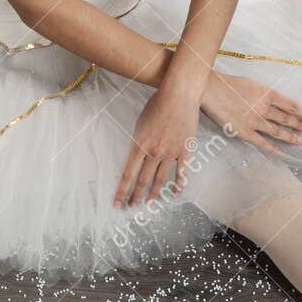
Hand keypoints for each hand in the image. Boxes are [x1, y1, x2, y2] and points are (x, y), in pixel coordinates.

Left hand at [114, 83, 199, 208]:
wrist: (179, 95)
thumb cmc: (157, 104)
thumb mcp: (140, 123)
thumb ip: (139, 142)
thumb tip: (137, 156)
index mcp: (140, 144)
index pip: (127, 174)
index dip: (121, 191)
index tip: (116, 204)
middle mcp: (154, 152)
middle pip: (143, 180)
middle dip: (135, 195)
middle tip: (131, 207)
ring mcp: (171, 152)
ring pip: (160, 179)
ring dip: (154, 194)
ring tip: (149, 204)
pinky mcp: (185, 150)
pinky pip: (181, 172)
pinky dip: (178, 184)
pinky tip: (175, 193)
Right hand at [199, 70, 301, 156]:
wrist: (210, 89)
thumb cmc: (228, 83)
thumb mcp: (252, 84)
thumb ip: (264, 94)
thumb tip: (274, 102)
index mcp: (268, 93)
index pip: (293, 105)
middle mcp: (265, 108)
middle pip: (287, 119)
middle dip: (301, 124)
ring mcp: (255, 121)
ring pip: (278, 131)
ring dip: (291, 136)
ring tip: (301, 140)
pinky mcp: (244, 132)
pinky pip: (262, 142)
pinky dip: (273, 148)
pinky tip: (282, 152)